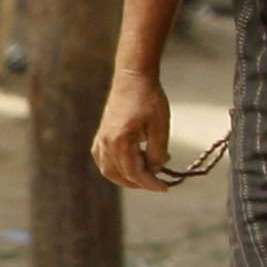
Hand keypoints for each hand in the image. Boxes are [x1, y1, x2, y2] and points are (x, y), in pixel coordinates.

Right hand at [92, 70, 173, 191]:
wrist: (133, 78)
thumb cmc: (149, 99)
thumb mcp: (160, 127)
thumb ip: (158, 152)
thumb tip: (156, 169)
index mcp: (120, 141)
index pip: (134, 172)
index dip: (150, 183)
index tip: (166, 188)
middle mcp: (106, 142)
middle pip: (120, 174)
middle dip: (140, 182)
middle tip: (158, 182)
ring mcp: (101, 139)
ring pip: (109, 170)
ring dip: (127, 177)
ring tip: (147, 175)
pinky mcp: (101, 134)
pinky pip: (103, 159)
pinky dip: (116, 167)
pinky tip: (131, 165)